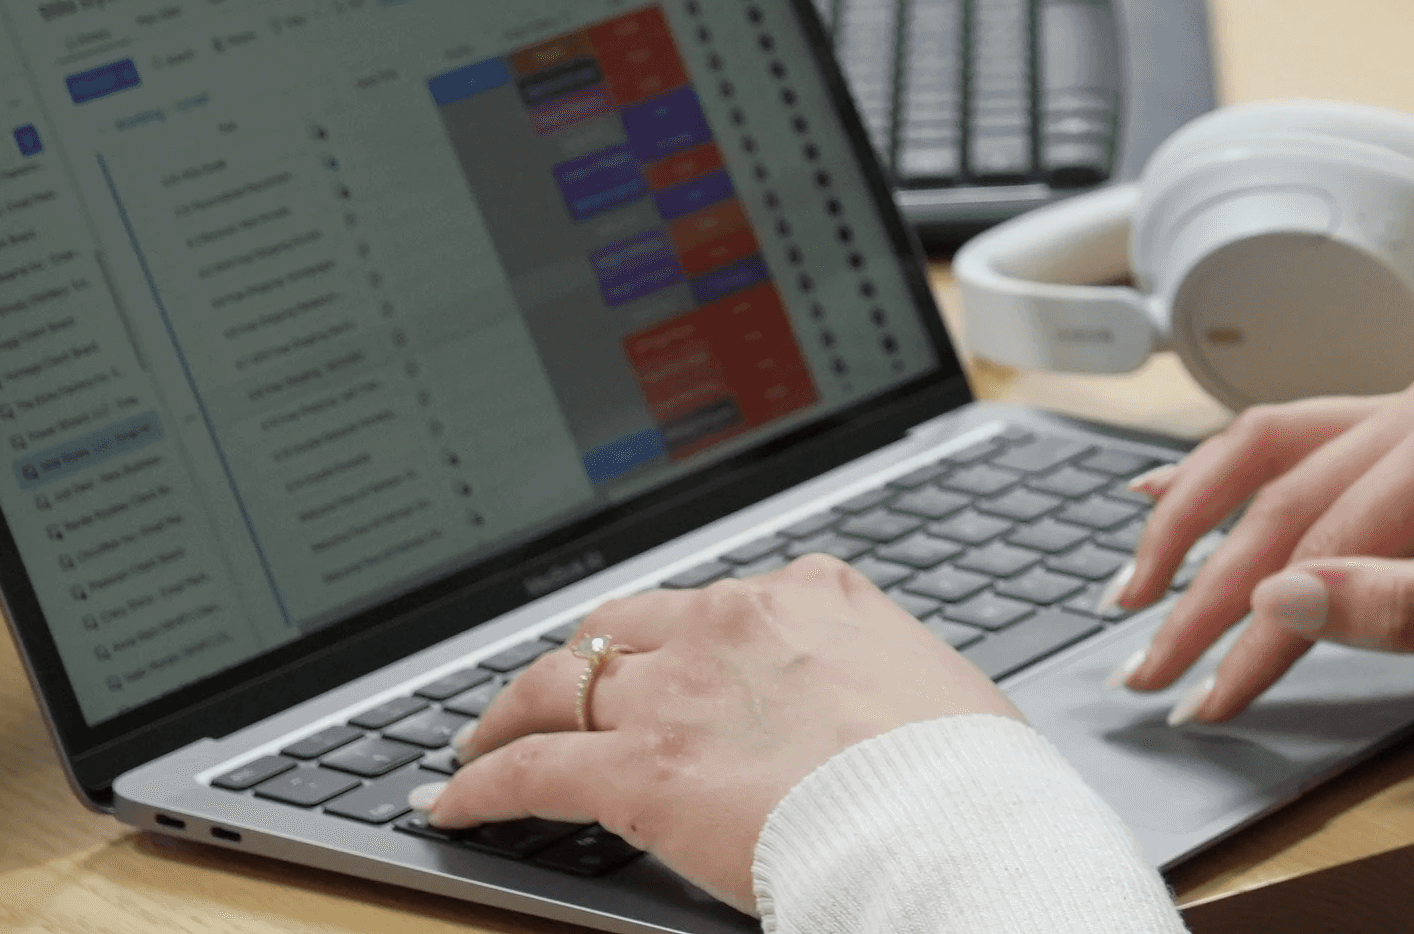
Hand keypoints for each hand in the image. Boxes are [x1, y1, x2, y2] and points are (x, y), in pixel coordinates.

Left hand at [424, 559, 1015, 906]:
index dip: (664, 639)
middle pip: (619, 628)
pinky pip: (532, 768)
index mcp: (810, 593)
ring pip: (559, 685)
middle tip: (547, 694)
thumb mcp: (925, 680)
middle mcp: (734, 622)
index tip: (648, 660)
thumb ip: (865, 671)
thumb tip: (862, 702)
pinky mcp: (638, 767)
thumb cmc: (960, 770)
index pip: (708, 603)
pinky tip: (453, 801)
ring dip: (509, 713)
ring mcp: (679, 690)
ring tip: (479, 742)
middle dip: (578, 661)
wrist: (946, 820)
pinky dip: (481, 784)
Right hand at [1111, 351, 1413, 725]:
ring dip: (1194, 516)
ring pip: (1273, 441)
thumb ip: (1407, 608)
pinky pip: (1301, 431)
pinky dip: (1229, 469)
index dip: (1258, 627)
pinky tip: (1158, 491)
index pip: (1331, 538)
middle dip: (1206, 587)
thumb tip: (1284, 599)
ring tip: (1133, 588)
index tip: (1207, 694)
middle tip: (1147, 665)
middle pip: (1287, 489)